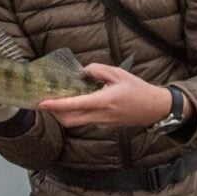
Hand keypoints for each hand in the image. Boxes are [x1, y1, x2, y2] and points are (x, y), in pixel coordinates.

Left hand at [38, 63, 179, 127]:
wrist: (154, 108)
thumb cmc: (137, 89)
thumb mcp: (118, 73)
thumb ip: (98, 70)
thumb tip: (82, 72)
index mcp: (103, 101)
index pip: (74, 105)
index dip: (56, 105)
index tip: (42, 103)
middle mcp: (101, 116)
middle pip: (70, 120)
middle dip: (55, 113)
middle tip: (46, 102)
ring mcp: (102, 123)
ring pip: (77, 122)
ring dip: (66, 113)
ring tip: (62, 98)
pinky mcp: (105, 125)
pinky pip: (87, 120)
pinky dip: (79, 112)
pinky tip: (81, 100)